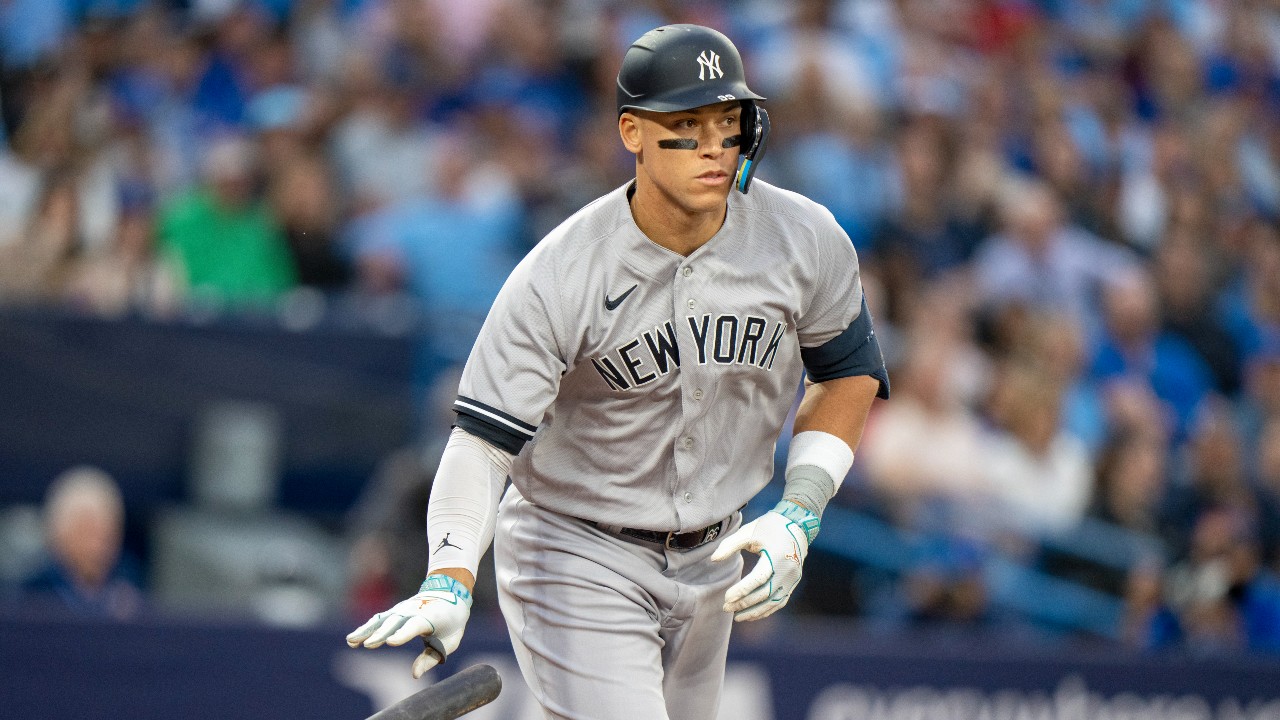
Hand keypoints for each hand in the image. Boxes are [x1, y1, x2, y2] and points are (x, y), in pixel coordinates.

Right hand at [345, 574, 472, 677]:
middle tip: (368, 645)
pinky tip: (352, 639)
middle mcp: (414, 610)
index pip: (415, 625)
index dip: (403, 634)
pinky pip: (378, 620)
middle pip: (395, 622)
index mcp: (430, 617)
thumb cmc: (451, 622)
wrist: (450, 592)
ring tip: (351, 641)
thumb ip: (431, 658)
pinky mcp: (395, 611)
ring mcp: (402, 609)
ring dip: (367, 630)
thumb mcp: (449, 642)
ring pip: (382, 620)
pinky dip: (366, 628)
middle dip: (381, 633)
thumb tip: (414, 675)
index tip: (390, 642)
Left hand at [710, 501, 818, 621]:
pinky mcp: (793, 583)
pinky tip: (753, 614)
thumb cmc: (769, 527)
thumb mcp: (748, 532)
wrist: (797, 524)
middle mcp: (788, 571)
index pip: (758, 579)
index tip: (726, 598)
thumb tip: (714, 560)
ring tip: (737, 617)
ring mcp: (793, 579)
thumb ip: (730, 545)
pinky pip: (780, 601)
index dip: (742, 590)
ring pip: (774, 602)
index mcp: (777, 556)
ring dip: (755, 612)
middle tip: (726, 608)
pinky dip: (766, 610)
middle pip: (765, 594)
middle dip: (745, 603)